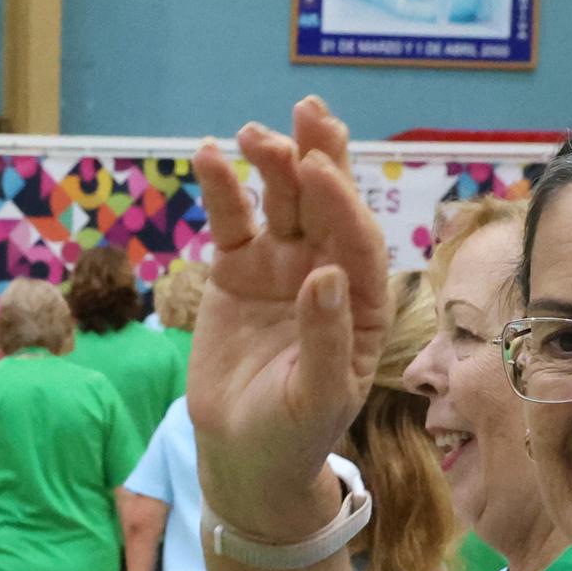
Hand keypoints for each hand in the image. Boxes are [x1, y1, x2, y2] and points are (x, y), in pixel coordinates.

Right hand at [187, 98, 389, 545]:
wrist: (246, 456)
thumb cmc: (295, 433)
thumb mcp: (319, 396)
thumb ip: (325, 336)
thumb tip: (325, 275)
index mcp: (362, 299)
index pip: (356, 238)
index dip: (340, 202)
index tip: (318, 171)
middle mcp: (326, 270)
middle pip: (325, 204)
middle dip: (319, 157)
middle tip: (308, 114)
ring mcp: (280, 265)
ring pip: (281, 201)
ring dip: (272, 162)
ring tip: (251, 135)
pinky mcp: (236, 270)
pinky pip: (230, 221)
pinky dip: (220, 188)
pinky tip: (210, 155)